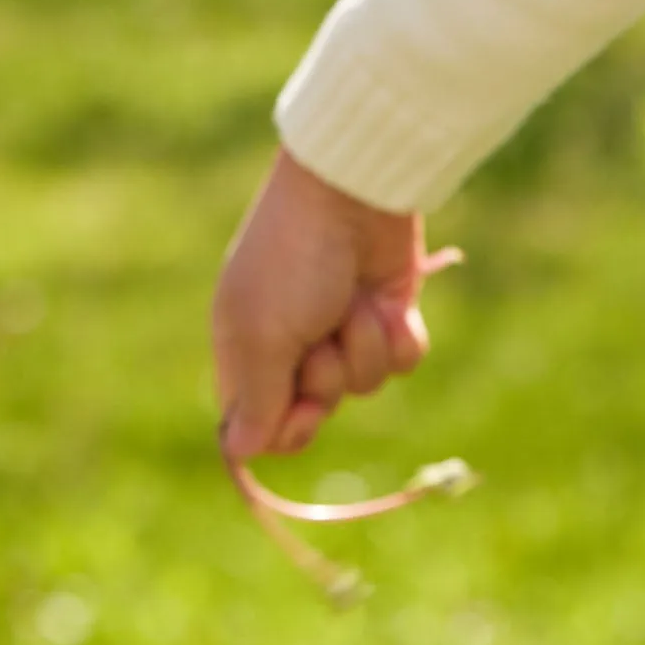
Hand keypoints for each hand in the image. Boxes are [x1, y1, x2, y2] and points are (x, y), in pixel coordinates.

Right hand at [210, 148, 450, 462]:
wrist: (352, 190)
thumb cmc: (294, 260)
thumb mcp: (261, 334)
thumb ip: (255, 399)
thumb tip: (241, 453)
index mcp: (246, 349)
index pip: (260, 424)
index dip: (286, 427)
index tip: (301, 408)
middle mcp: (293, 345)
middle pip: (318, 410)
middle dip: (329, 378)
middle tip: (321, 336)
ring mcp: (343, 329)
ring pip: (366, 386)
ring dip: (365, 346)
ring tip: (353, 301)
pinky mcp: (387, 313)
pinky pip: (402, 361)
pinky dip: (399, 336)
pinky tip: (388, 303)